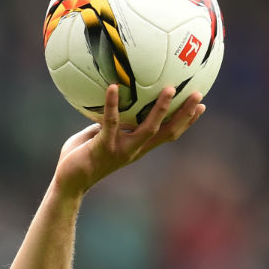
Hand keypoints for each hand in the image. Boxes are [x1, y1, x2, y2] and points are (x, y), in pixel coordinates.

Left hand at [51, 85, 205, 199]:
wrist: (67, 182)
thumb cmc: (80, 157)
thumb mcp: (99, 135)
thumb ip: (109, 122)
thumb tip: (112, 99)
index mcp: (137, 147)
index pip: (168, 134)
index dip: (185, 121)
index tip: (200, 106)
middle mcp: (134, 149)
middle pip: (167, 132)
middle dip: (185, 114)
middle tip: (198, 94)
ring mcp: (121, 149)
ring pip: (148, 129)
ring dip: (160, 109)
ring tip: (169, 89)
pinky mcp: (104, 147)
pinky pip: (111, 122)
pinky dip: (113, 104)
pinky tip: (113, 87)